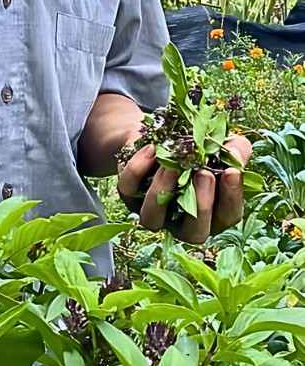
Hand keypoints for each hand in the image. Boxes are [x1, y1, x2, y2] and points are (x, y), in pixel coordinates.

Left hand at [116, 135, 251, 242]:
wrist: (158, 132)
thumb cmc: (197, 145)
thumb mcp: (221, 143)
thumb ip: (236, 150)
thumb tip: (235, 160)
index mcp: (212, 212)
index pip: (227, 217)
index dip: (231, 198)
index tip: (232, 172)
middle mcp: (182, 220)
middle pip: (193, 232)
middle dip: (201, 205)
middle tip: (204, 173)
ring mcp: (153, 212)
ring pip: (153, 219)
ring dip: (164, 191)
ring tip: (173, 165)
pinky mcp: (128, 196)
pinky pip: (128, 190)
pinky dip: (138, 169)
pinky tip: (152, 149)